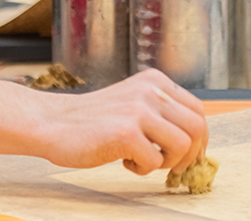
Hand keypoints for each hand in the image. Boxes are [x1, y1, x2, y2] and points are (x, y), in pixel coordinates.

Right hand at [37, 69, 208, 175]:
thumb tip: (195, 145)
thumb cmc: (93, 120)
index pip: (197, 110)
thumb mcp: (133, 103)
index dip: (198, 138)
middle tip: (173, 167)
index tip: (189, 156)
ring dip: (166, 162)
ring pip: (182, 145)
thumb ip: (160, 113)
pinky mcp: (125, 132)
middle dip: (190, 154)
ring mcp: (138, 110)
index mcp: (155, 81)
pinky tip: (124, 161)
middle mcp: (150, 91)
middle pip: (197, 127)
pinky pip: (155, 161)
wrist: (52, 123)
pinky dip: (143, 169)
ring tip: (143, 160)